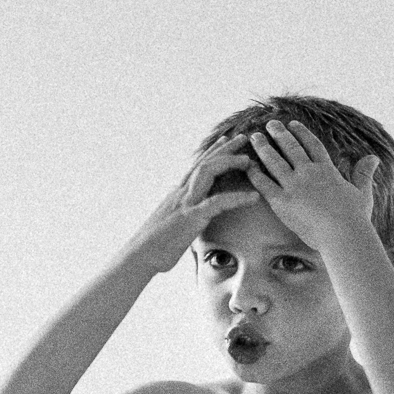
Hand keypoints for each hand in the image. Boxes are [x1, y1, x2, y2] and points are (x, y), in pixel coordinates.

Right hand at [124, 134, 260, 271]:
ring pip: (207, 172)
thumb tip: (185, 215)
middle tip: (243, 137)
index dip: (212, 152)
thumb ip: (181, 214)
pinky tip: (253, 197)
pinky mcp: (190, 217)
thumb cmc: (154, 246)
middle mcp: (181, 193)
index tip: (225, 140)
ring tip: (248, 160)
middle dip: (225, 148)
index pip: (196, 166)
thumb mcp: (170, 224)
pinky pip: (217, 202)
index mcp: (177, 194)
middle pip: (204, 162)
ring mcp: (185, 203)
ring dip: (229, 162)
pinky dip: (237, 198)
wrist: (139, 256)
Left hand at [244, 119, 378, 250]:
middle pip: (291, 147)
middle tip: (269, 124)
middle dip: (279, 134)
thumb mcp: (362, 192)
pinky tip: (247, 164)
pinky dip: (255, 173)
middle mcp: (309, 173)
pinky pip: (264, 183)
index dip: (302, 133)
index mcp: (327, 170)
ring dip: (263, 147)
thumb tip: (373, 157)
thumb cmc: (355, 218)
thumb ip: (363, 173)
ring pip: (274, 161)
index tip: (293, 124)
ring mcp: (294, 186)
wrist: (343, 234)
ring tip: (254, 137)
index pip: (313, 145)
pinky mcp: (282, 201)